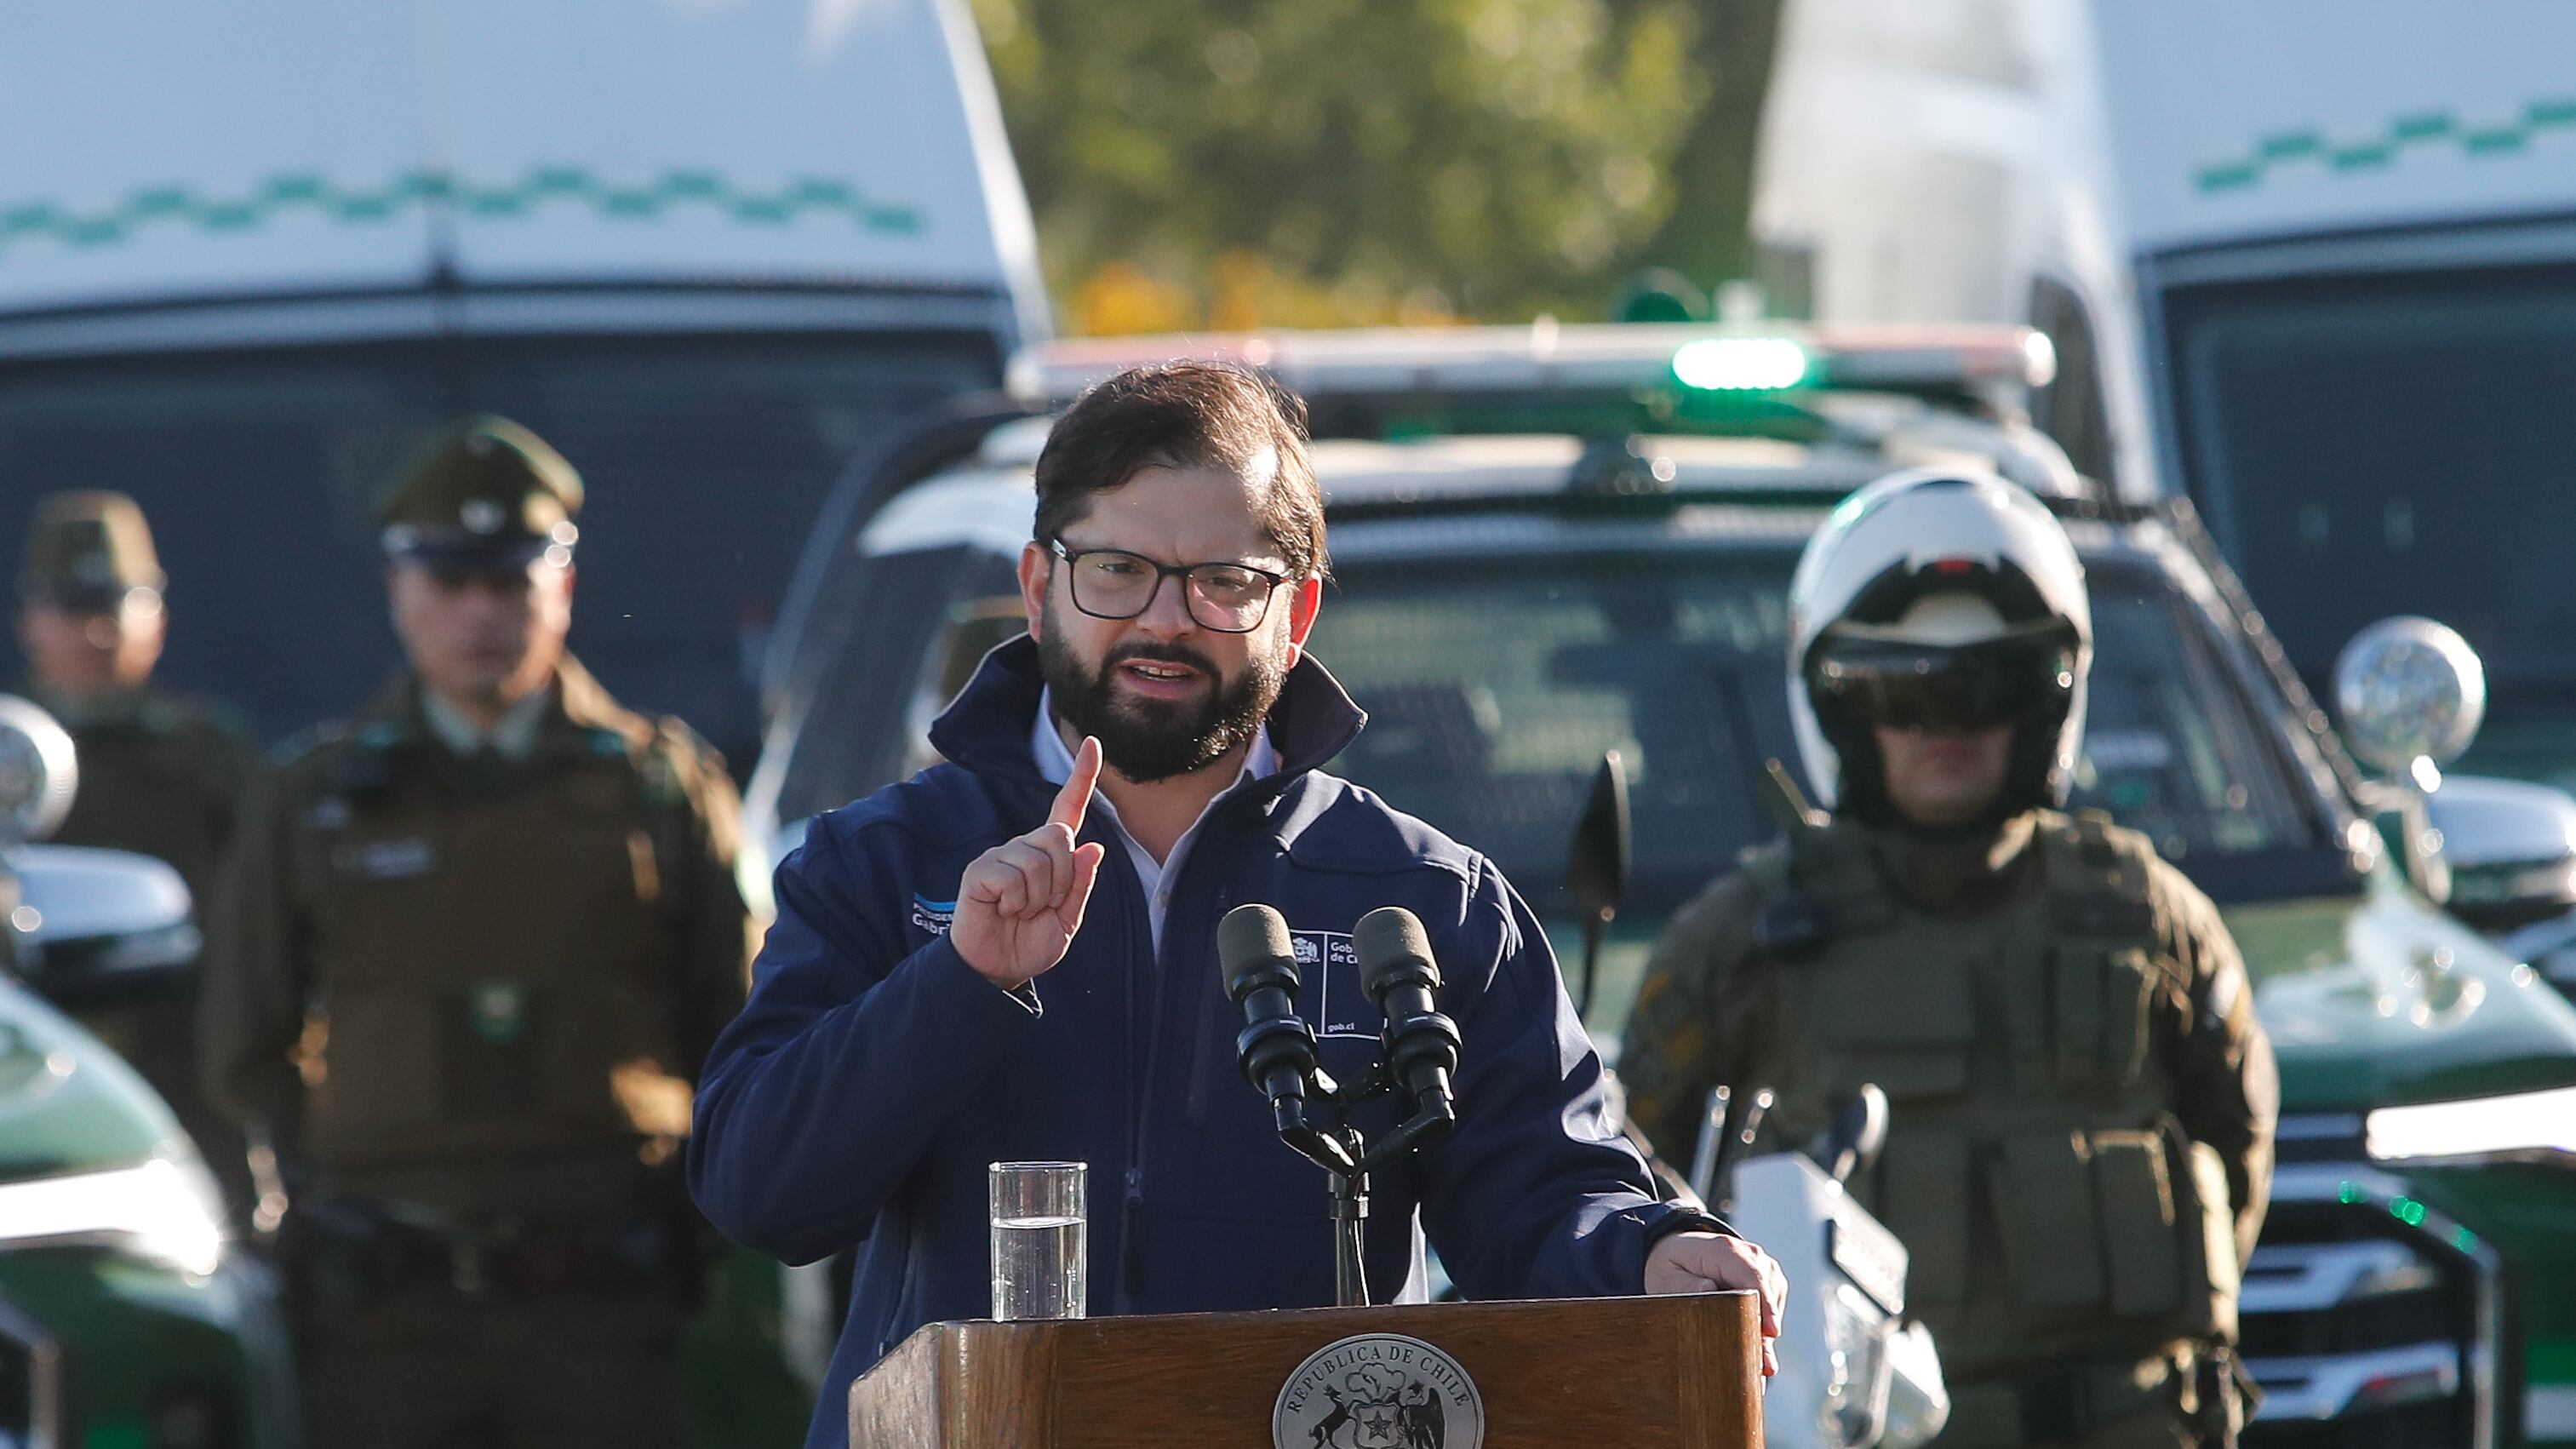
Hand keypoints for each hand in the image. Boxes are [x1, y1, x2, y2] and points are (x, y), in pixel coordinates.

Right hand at [953, 736, 1110, 988]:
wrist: (997, 970)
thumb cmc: (1029, 944)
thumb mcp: (1068, 920)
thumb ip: (1080, 885)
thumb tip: (1092, 846)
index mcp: (1049, 856)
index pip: (1068, 809)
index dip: (1082, 776)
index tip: (1093, 742)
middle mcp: (1024, 847)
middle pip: (1061, 837)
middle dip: (1063, 879)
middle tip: (1042, 907)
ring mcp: (1000, 856)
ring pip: (1040, 860)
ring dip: (1039, 897)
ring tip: (1020, 912)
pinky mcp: (980, 871)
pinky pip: (1012, 876)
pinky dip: (1016, 902)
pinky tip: (1003, 910)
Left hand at [1644, 1230, 1785, 1376]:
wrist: (1682, 1253)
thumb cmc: (1674, 1267)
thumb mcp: (1667, 1277)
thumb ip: (1686, 1286)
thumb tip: (1710, 1290)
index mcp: (1725, 1250)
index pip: (1752, 1277)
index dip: (1764, 1305)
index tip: (1770, 1333)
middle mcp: (1751, 1256)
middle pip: (1767, 1297)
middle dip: (1764, 1333)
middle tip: (1761, 1368)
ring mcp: (1764, 1269)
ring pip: (1773, 1309)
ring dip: (1762, 1337)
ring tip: (1749, 1364)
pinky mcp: (1770, 1285)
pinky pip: (1772, 1314)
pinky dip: (1762, 1334)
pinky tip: (1749, 1350)